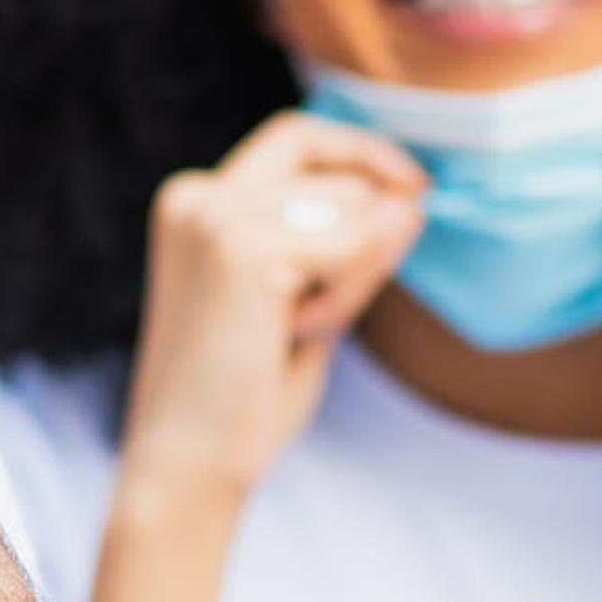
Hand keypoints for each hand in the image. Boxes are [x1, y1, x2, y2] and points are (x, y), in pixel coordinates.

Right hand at [117, 112, 426, 504]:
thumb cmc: (242, 395)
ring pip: (353, 210)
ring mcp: (215, 215)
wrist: (187, 463)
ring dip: (355, 276)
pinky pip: (351, 246)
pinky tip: (297, 333)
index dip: (360, 152)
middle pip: (338, 177)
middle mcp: (198, 194)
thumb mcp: (303, 301)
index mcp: (197, 201)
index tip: (415, 187)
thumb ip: (346, 244)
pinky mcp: (239, 247)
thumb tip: (412, 199)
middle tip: (320, 320)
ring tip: (297, 331)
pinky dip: (348, 293)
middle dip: (363, 243)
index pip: (297, 138)